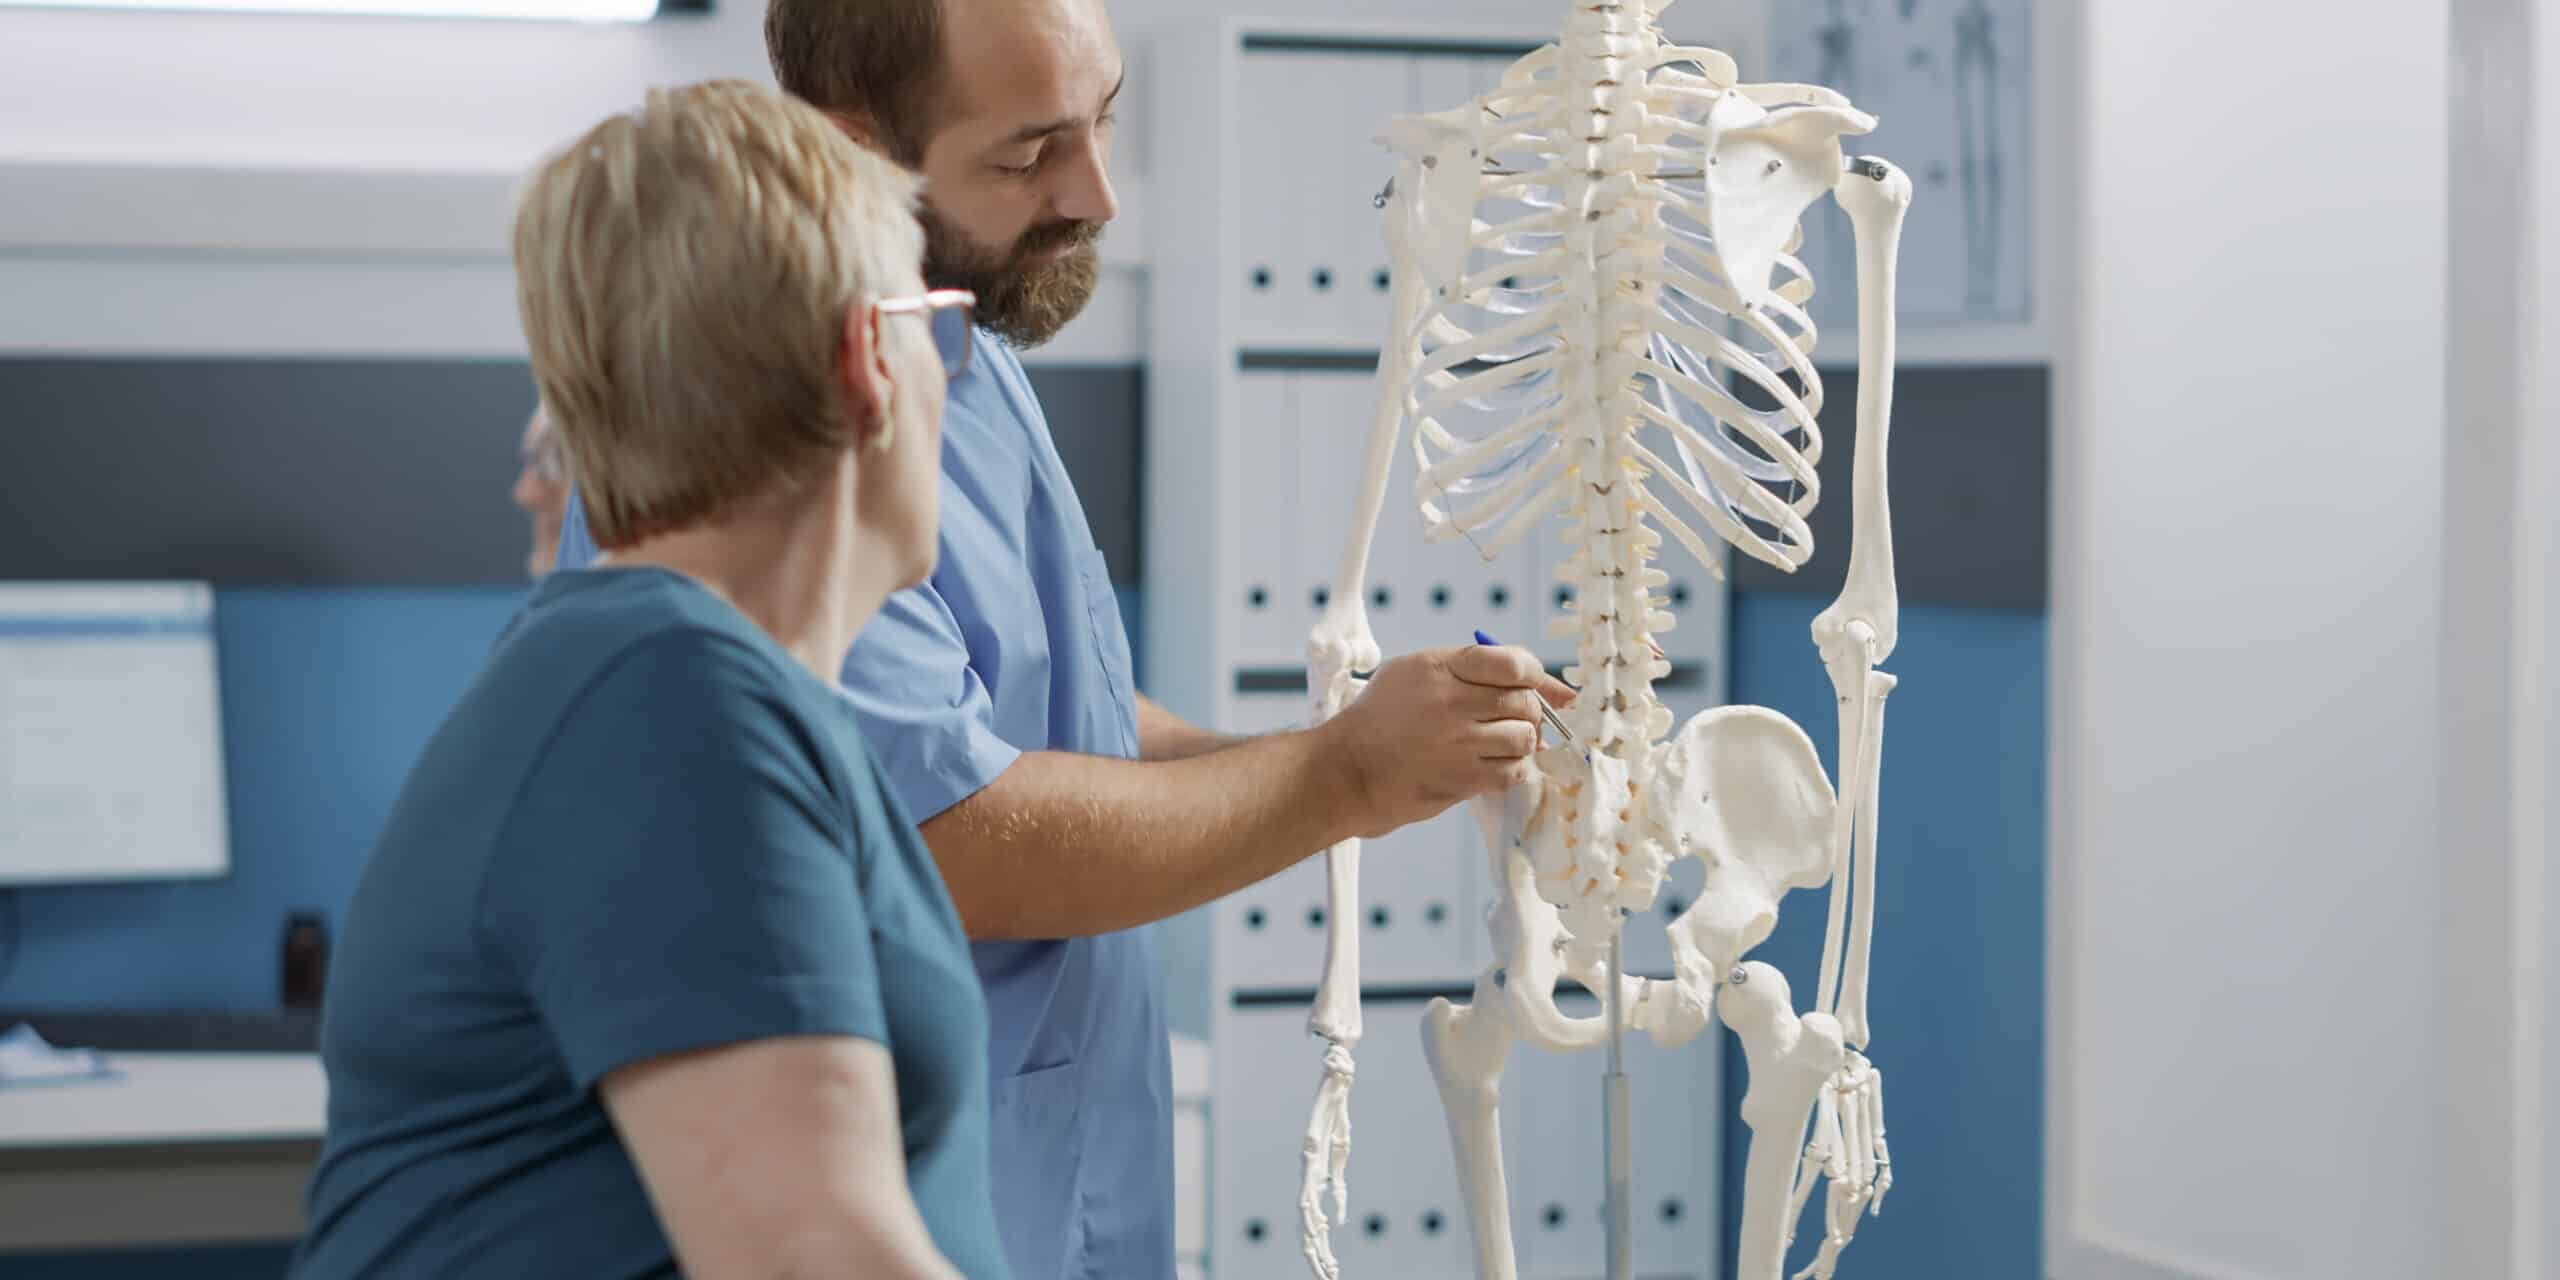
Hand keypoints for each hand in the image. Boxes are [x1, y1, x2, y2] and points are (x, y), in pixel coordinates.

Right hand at [1319, 644, 1573, 837]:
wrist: (1348, 769)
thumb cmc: (1382, 718)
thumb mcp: (1416, 672)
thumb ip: (1475, 668)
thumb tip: (1553, 687)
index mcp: (1439, 668)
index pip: (1513, 663)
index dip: (1535, 674)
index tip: (1533, 684)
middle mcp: (1450, 702)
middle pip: (1524, 702)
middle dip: (1529, 710)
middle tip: (1513, 719)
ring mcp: (1457, 743)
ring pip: (1524, 738)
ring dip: (1521, 741)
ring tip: (1499, 742)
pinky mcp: (1461, 779)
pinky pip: (1513, 771)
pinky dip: (1512, 768)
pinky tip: (1492, 763)